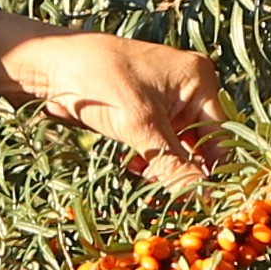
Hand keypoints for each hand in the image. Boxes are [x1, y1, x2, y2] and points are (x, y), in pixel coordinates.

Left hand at [0, 14, 225, 190]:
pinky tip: (133, 166)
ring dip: (165, 168)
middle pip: (202, 143)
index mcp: (199, 80)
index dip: (214, 170)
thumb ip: (174, 166)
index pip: (221, 135)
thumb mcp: (140, 127)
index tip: (206, 203)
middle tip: (170, 196)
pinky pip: (159, 144)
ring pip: (179, 148)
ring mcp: (166, 101)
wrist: (49, 67)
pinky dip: (150, 160)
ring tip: (143, 176)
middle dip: (186, 170)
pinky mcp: (144, 113)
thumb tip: (205, 200)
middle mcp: (188, 89)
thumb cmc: (99, 83)